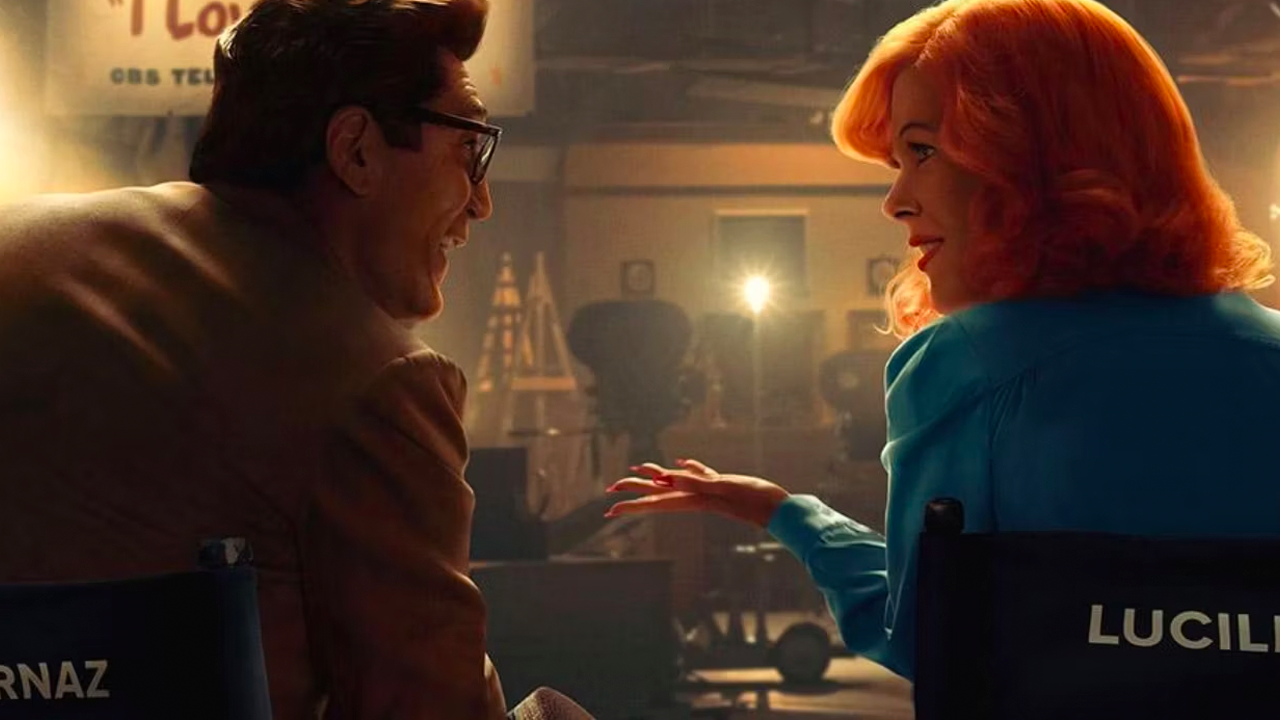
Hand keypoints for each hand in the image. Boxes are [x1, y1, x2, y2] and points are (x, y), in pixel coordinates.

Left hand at [604, 459, 790, 528]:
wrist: (780, 510)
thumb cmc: (755, 499)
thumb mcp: (724, 488)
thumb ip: (697, 483)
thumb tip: (669, 478)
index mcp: (693, 499)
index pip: (655, 501)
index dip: (632, 504)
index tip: (610, 508)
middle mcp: (696, 497)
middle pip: (658, 493)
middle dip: (634, 491)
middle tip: (611, 490)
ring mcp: (708, 492)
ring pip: (674, 482)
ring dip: (655, 476)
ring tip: (638, 469)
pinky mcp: (722, 485)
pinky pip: (697, 475)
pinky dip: (687, 468)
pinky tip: (683, 462)